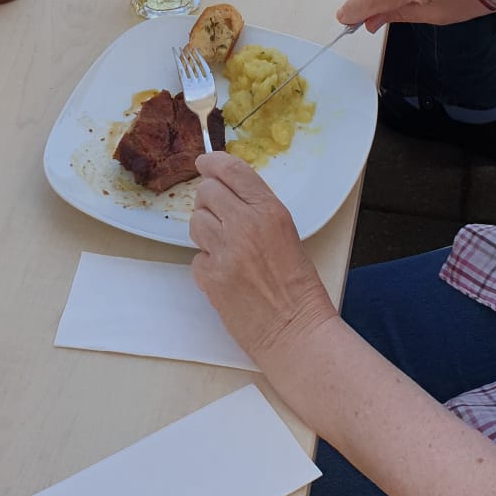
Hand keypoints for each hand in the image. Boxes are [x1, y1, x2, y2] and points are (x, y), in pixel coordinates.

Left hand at [189, 152, 335, 368]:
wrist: (296, 333)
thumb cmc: (300, 288)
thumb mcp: (287, 234)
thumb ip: (259, 211)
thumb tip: (227, 194)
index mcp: (270, 211)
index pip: (232, 170)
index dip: (213, 162)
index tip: (204, 162)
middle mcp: (245, 225)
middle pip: (206, 191)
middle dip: (209, 200)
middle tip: (219, 216)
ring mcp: (225, 252)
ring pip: (195, 221)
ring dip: (206, 231)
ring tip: (225, 249)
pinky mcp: (210, 278)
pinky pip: (196, 257)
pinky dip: (207, 264)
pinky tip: (226, 276)